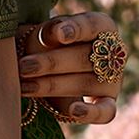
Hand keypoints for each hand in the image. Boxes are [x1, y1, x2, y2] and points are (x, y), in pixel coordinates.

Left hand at [17, 11, 127, 127]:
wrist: (43, 67)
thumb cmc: (45, 43)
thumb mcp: (44, 32)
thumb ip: (50, 31)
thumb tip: (57, 34)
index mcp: (102, 27)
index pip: (93, 25)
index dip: (77, 29)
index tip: (60, 34)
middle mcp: (113, 53)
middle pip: (85, 58)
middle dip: (51, 63)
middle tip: (24, 66)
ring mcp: (112, 80)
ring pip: (87, 83)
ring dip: (53, 86)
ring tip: (25, 87)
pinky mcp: (108, 104)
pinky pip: (106, 112)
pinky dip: (91, 112)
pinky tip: (74, 111)